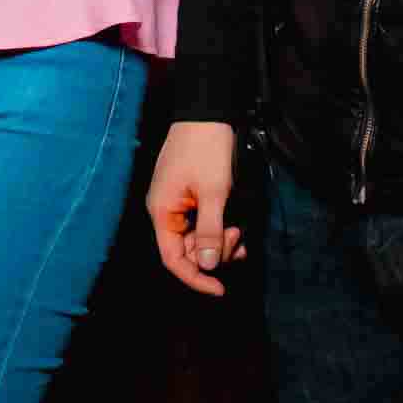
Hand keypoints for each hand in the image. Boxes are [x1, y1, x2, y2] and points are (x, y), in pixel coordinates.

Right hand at [147, 121, 243, 295]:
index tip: (220, 289)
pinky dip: (217, 229)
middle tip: (238, 238)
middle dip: (214, 253)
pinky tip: (234, 228)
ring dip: (218, 242)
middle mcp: (164, 212)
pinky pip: (200, 224)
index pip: (173, 260)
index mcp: (162, 213)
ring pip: (196, 239)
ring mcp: (175, 204)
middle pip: (186, 251)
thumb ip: (210, 231)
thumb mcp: (213, 192)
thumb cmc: (206, 149)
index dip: (196, 278)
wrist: (206, 112)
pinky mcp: (186, 197)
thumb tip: (208, 266)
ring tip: (239, 230)